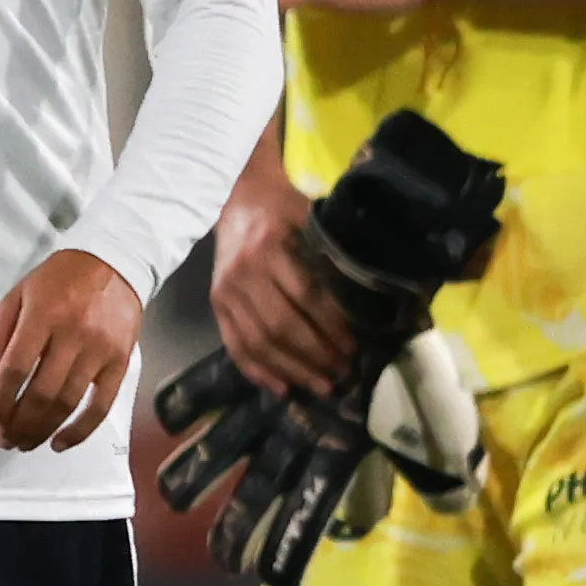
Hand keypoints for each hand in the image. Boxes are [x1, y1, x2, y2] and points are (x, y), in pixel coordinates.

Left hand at [0, 247, 143, 450]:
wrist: (115, 261)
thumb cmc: (59, 279)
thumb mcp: (18, 296)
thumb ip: (0, 338)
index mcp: (42, 317)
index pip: (16, 369)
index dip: (0, 402)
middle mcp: (73, 335)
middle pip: (42, 393)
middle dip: (19, 423)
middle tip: (5, 440)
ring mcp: (100, 350)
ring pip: (68, 402)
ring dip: (43, 430)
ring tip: (24, 443)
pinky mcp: (121, 361)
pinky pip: (101, 404)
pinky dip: (80, 429)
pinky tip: (60, 442)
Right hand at [207, 156, 351, 394]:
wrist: (238, 198)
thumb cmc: (283, 208)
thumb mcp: (312, 219)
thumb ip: (331, 254)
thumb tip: (369, 298)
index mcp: (268, 249)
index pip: (305, 298)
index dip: (331, 327)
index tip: (355, 348)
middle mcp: (241, 274)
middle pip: (280, 326)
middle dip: (314, 355)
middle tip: (343, 373)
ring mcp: (224, 293)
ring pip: (257, 342)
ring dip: (290, 369)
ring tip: (320, 385)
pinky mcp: (216, 305)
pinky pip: (234, 345)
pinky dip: (256, 370)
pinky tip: (281, 387)